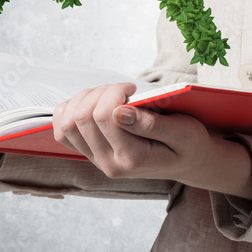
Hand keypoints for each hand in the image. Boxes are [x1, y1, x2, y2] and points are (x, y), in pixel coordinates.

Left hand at [52, 82, 251, 198]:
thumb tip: (119, 111)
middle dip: (99, 92)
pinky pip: (63, 132)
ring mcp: (97, 160)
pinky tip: (93, 104)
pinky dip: (71, 111)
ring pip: (67, 124)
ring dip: (83, 99)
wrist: (188, 162)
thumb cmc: (188, 143)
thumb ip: (150, 124)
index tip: (132, 88)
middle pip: (81, 117)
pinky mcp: (91, 154)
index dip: (113, 92)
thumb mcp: (182, 132)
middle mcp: (110, 163)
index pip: (104, 116)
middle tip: (122, 90)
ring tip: (108, 96)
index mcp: (132, 158)